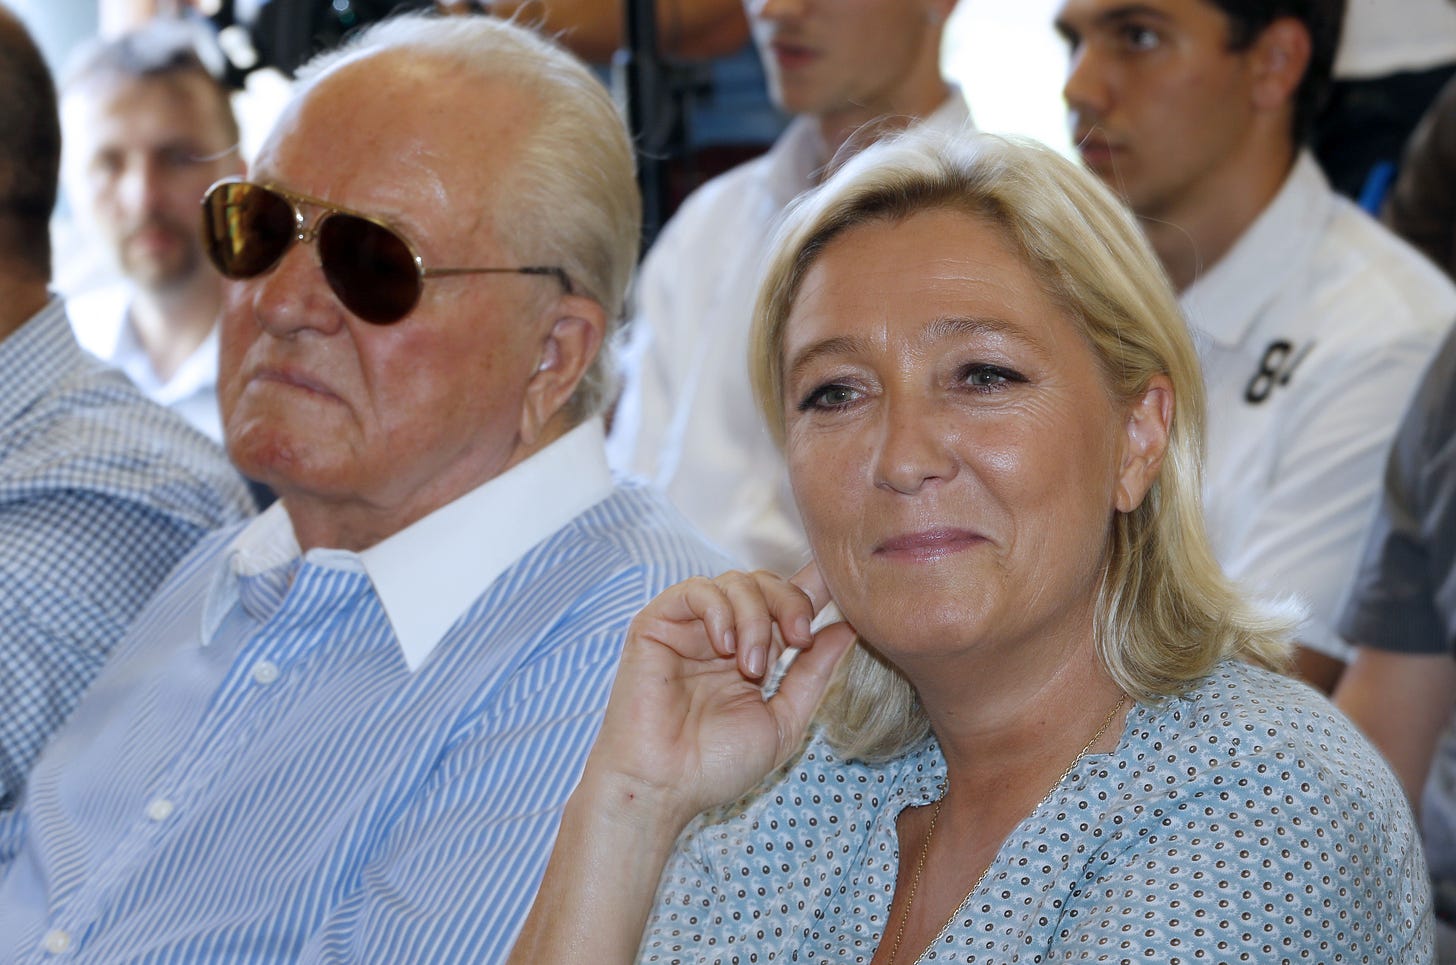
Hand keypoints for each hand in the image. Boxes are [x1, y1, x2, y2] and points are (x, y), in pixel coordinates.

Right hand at [588, 563, 856, 826]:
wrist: (663, 788)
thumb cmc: (715, 766)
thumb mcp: (783, 720)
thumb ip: (813, 673)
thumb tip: (847, 628)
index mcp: (754, 654)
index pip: (785, 602)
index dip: (813, 587)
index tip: (844, 588)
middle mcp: (723, 634)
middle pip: (767, 583)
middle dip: (792, 602)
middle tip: (800, 639)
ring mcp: (689, 627)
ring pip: (736, 581)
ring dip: (757, 617)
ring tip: (753, 668)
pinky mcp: (657, 624)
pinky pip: (696, 590)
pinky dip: (720, 610)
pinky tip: (725, 647)